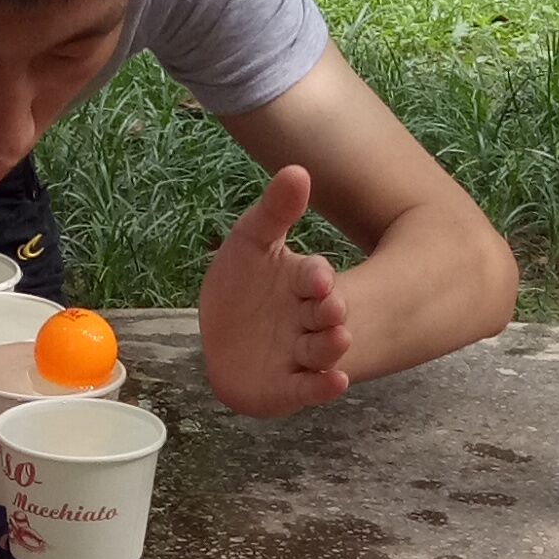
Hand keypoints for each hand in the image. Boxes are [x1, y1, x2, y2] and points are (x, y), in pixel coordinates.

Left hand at [198, 166, 353, 416]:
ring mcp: (299, 354)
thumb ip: (274, 211)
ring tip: (338, 338)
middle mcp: (307, 319)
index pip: (315, 277)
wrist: (220, 338)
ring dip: (331, 345)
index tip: (317, 275)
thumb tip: (297, 169)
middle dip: (330, 311)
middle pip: (325, 315)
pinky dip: (322, 386)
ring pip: (322, 350)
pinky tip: (336, 382)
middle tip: (333, 307)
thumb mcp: (250, 242)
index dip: (317, 277)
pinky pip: (308, 388)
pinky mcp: (288, 386)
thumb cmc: (240, 286)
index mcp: (302, 282)